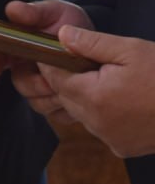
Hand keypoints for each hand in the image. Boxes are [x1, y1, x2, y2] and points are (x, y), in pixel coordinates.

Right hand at [0, 0, 92, 124]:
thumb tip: (12, 9)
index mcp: (18, 47)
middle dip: (36, 81)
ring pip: (37, 102)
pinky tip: (80, 96)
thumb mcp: (54, 11)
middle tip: (54, 73)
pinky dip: (68, 108)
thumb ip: (33, 12)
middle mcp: (26, 70)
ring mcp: (42, 90)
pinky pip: (57, 115)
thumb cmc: (70, 22)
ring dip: (54, 94)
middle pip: (19, 83)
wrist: (97, 41)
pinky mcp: (59, 106)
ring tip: (72, 81)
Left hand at [40, 27, 154, 156]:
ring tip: (107, 82)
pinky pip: (100, 128)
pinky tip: (122, 102)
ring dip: (86, 98)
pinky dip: (103, 115)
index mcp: (94, 97)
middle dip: (69, 80)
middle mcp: (97, 123)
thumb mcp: (131, 50)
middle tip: (83, 63)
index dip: (51, 64)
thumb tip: (61, 36)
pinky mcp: (123, 148)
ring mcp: (110, 138)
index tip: (51, 53)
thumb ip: (91, 43)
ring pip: (82, 114)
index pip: (55, 79)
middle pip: (66, 98)